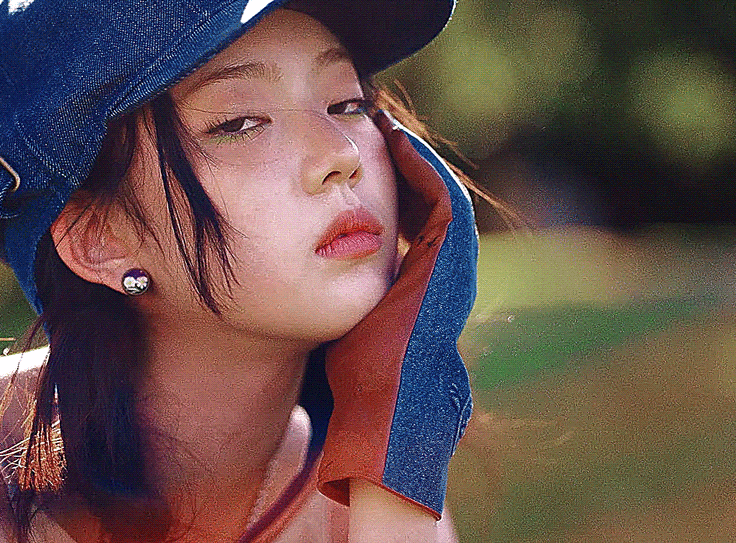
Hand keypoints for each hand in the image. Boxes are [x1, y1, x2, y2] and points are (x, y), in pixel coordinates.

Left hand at [318, 111, 476, 518]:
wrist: (380, 408)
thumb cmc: (352, 380)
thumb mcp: (340, 328)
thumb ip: (331, 298)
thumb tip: (289, 280)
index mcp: (412, 289)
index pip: (406, 226)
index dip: (387, 191)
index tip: (357, 166)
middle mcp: (436, 274)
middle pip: (424, 205)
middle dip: (403, 168)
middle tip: (378, 131)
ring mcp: (448, 268)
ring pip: (436, 197)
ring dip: (413, 160)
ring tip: (385, 126)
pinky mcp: (450, 261)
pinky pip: (442, 198)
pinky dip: (422, 166)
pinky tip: (395, 139)